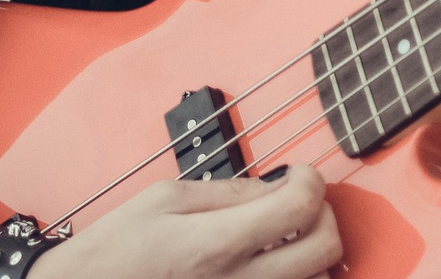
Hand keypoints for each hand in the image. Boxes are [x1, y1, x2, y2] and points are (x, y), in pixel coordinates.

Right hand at [35, 167, 340, 278]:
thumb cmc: (115, 252)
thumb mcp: (163, 200)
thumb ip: (227, 192)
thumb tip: (273, 186)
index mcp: (216, 244)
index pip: (299, 206)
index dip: (310, 178)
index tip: (298, 172)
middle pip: (325, 249)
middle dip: (323, 213)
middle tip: (299, 198)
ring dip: (312, 251)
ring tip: (286, 233)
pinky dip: (293, 277)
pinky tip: (272, 262)